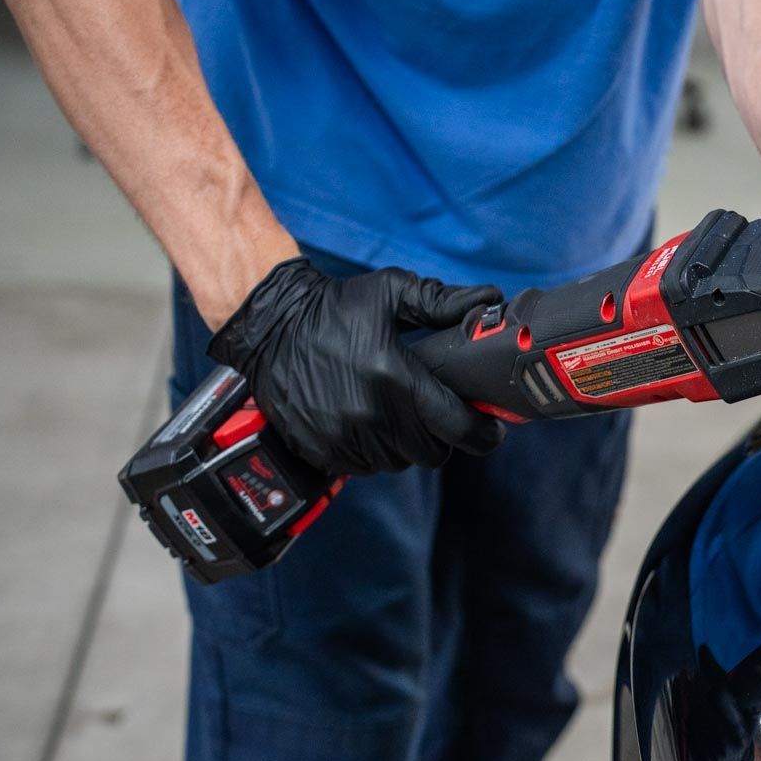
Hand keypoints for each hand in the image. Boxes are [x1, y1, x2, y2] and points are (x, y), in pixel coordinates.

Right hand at [208, 258, 505, 476]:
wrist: (269, 324)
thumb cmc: (334, 307)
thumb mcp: (391, 292)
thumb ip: (443, 303)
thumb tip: (491, 300)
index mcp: (395, 378)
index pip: (458, 427)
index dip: (483, 433)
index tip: (490, 429)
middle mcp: (370, 414)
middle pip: (432, 452)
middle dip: (441, 435)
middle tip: (433, 413)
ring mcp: (342, 436)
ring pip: (398, 462)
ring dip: (404, 445)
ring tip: (395, 414)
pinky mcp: (319, 449)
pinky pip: (363, 467)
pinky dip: (371, 452)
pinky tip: (365, 423)